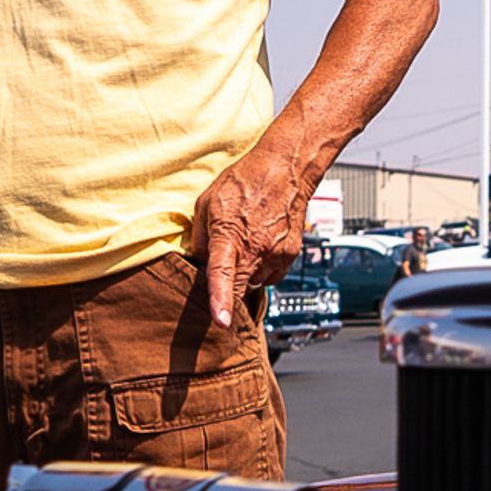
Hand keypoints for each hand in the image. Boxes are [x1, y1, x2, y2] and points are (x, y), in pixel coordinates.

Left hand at [189, 147, 309, 326]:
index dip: (221, 301)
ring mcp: (277, 253)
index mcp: (230, 236)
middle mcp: (257, 248)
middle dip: (228, 286)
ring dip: (246, 271)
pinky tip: (260, 243)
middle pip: (239, 287)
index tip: (222, 322)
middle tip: (225, 263)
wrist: (285, 168)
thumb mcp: (207, 204)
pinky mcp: (291, 254)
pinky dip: (263, 266)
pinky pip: (271, 274)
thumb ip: (201, 238)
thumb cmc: (244, 181)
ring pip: (255, 280)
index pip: (222, 274)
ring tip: (246, 241)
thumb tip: (199, 263)